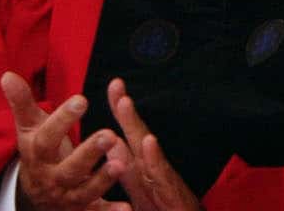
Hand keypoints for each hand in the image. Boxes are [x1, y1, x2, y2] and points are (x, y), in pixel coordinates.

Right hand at [0, 71, 130, 210]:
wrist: (36, 196)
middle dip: (88, 153)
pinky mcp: (83, 210)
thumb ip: (22, 103)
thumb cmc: (38, 152)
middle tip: (109, 135)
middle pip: (69, 168)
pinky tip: (126, 207)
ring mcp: (68, 197)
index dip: (62, 120)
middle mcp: (52, 178)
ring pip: (85, 191)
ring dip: (103, 180)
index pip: (47, 138)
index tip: (82, 99)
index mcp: (39, 155)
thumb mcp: (29, 128)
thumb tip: (6, 75)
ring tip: (121, 163)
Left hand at [107, 78, 202, 210]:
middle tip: (116, 84)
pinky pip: (160, 175)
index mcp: (143, 167)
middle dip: (125, 110)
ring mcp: (162, 179)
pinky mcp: (170, 194)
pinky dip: (154, 159)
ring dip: (136, 125)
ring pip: (147, 149)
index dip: (121, 111)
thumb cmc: (165, 210)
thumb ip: (127, 170)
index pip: (130, 135)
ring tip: (124, 103)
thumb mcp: (140, 191)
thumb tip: (113, 145)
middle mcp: (153, 168)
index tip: (114, 85)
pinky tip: (149, 142)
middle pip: (137, 134)